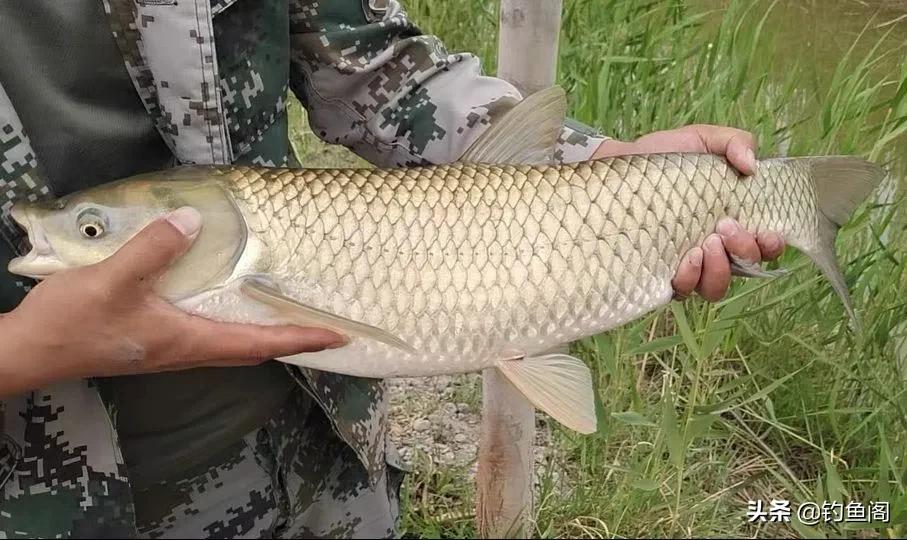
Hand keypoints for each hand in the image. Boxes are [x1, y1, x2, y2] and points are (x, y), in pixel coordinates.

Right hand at [0, 207, 344, 395]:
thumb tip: (193, 222)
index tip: (337, 335)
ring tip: (291, 314)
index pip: (259, 342)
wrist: (30, 351)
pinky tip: (231, 303)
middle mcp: (188, 349)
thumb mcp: (114, 279)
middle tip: (324, 326)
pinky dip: (235, 323)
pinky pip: (211, 333)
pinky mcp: (156, 341)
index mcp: (189, 340)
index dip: (300, 338)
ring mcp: (172, 348)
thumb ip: (153, 250)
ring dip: (264, 332)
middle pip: (252, 348)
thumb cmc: (73, 322)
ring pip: (232, 343)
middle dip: (291, 339)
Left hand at [593, 124, 785, 300]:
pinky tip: (686, 258)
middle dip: (744, 251)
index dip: (771, 245)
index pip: (764, 245)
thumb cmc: (665, 157)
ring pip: (715, 287)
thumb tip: (752, 165)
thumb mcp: (702, 139)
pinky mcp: (661, 274)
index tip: (767, 231)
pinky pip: (683, 290)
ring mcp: (689, 265)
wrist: (619, 169)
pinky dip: (690, 278)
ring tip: (705, 244)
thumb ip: (734, 142)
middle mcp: (716, 248)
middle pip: (746, 268)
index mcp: (734, 221)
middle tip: (725, 226)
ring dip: (719, 270)